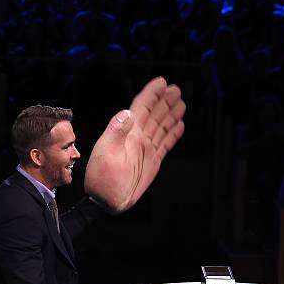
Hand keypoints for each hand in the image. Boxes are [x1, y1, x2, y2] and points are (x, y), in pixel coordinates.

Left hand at [85, 77, 185, 212]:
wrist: (107, 200)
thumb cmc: (102, 178)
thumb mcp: (106, 153)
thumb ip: (116, 132)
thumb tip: (128, 113)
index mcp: (127, 133)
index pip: (142, 108)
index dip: (151, 94)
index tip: (161, 82)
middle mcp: (138, 137)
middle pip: (155, 114)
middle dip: (164, 101)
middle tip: (176, 89)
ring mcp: (146, 148)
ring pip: (162, 126)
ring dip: (171, 114)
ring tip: (181, 102)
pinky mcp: (153, 160)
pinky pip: (165, 143)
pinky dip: (173, 134)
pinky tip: (180, 126)